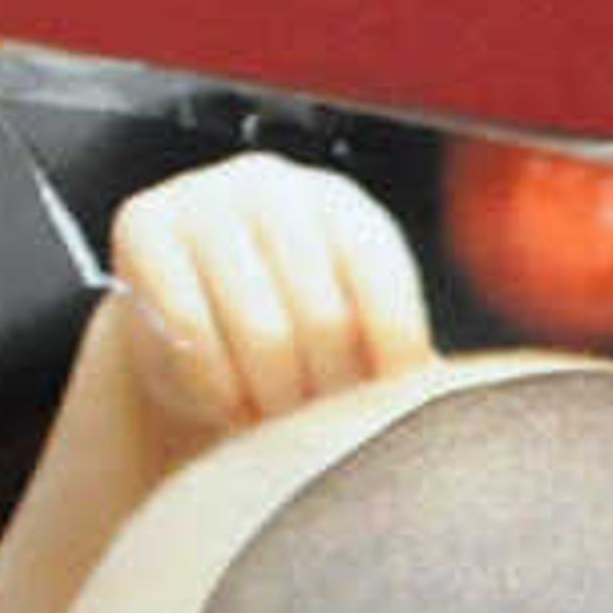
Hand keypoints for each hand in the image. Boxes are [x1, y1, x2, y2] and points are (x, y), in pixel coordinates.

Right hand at [95, 154, 432, 456]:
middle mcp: (275, 184)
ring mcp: (206, 196)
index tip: (369, 420)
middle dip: (322, 400)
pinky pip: (192, 335)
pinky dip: (215, 392)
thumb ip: (405, 361)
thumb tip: (468, 396)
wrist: (184, 340)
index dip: (381, 380)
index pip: (385, 295)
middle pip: (325, 321)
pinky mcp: (144, 224)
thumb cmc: (287, 352)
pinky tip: (225, 403)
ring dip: (270, 406)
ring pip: (262, 334)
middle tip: (310, 427)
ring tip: (270, 421)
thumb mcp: (354, 344)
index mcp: (344, 208)